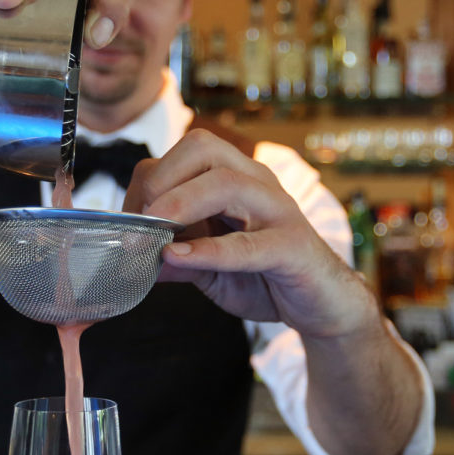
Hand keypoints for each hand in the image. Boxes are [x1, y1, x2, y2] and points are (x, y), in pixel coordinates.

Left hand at [124, 130, 377, 340]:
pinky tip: (178, 257)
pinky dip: (208, 251)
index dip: (150, 181)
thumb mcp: (210, 268)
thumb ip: (175, 257)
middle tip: (141, 219)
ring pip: (227, 184)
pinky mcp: (293, 248)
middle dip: (162, 179)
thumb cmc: (265, 278)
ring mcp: (278, 211)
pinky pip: (248, 244)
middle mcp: (257, 184)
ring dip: (181, 203)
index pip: (185, 153)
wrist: (323, 306)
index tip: (130, 220)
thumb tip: (132, 255)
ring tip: (153, 229)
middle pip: (204, 148)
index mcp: (235, 179)